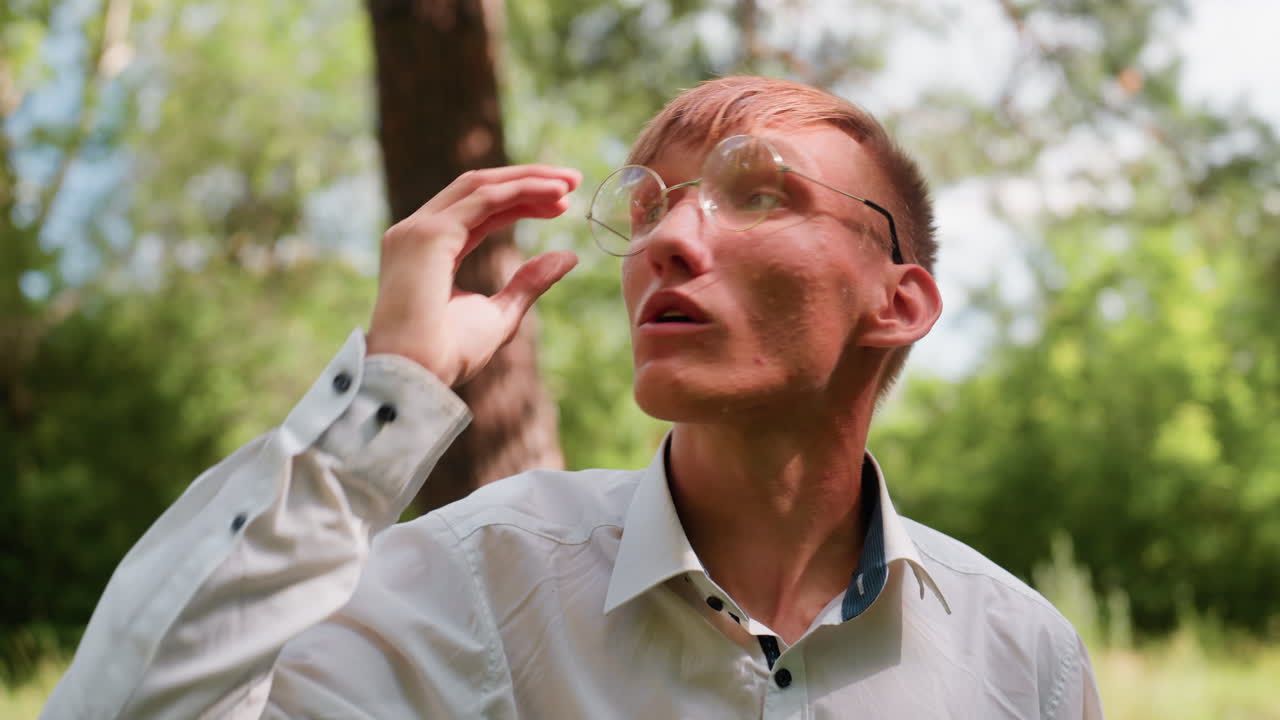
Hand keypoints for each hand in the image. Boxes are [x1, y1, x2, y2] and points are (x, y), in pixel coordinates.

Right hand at [367, 165, 580, 386]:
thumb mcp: (501, 313)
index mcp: (430, 249)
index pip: (479, 209)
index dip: (522, 201)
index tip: (563, 205)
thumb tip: (568, 256)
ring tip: (570, 183)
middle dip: (527, 179)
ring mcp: (419, 228)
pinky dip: (521, 189)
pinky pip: (485, 198)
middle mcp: (418, 230)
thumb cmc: (449, 354)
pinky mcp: (430, 232)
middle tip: (573, 180)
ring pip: (481, 185)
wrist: (418, 375)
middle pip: (478, 187)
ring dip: (528, 178)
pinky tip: (554, 193)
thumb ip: (529, 282)